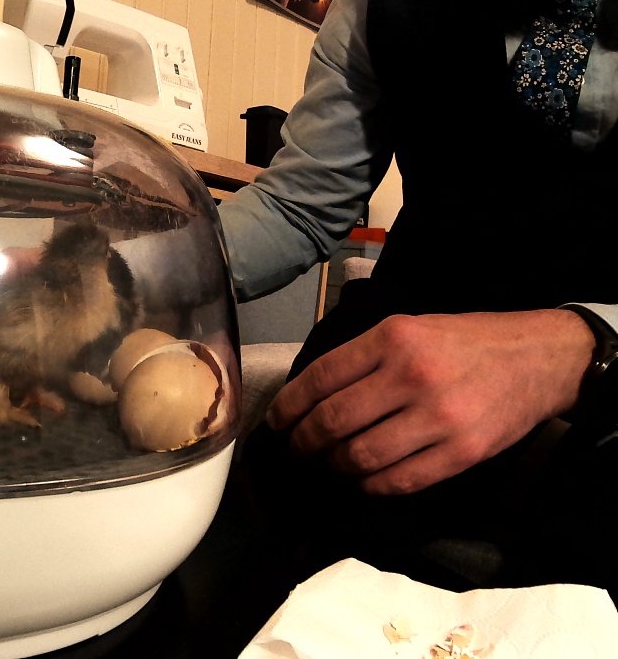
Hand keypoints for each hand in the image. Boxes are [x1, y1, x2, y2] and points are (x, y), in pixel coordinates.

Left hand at [265, 310, 595, 494]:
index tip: (277, 422)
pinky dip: (371, 486)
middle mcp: (412, 375)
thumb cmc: (463, 342)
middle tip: (297, 449)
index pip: (319, 378)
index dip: (288, 407)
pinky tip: (362, 480)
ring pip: (361, 457)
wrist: (538, 358)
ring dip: (334, 467)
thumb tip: (306, 394)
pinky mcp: (463, 452)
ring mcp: (440, 417)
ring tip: (329, 464)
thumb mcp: (408, 328)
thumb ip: (362, 357)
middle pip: (333, 422)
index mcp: (392, 338)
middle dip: (304, 443)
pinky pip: (400, 481)